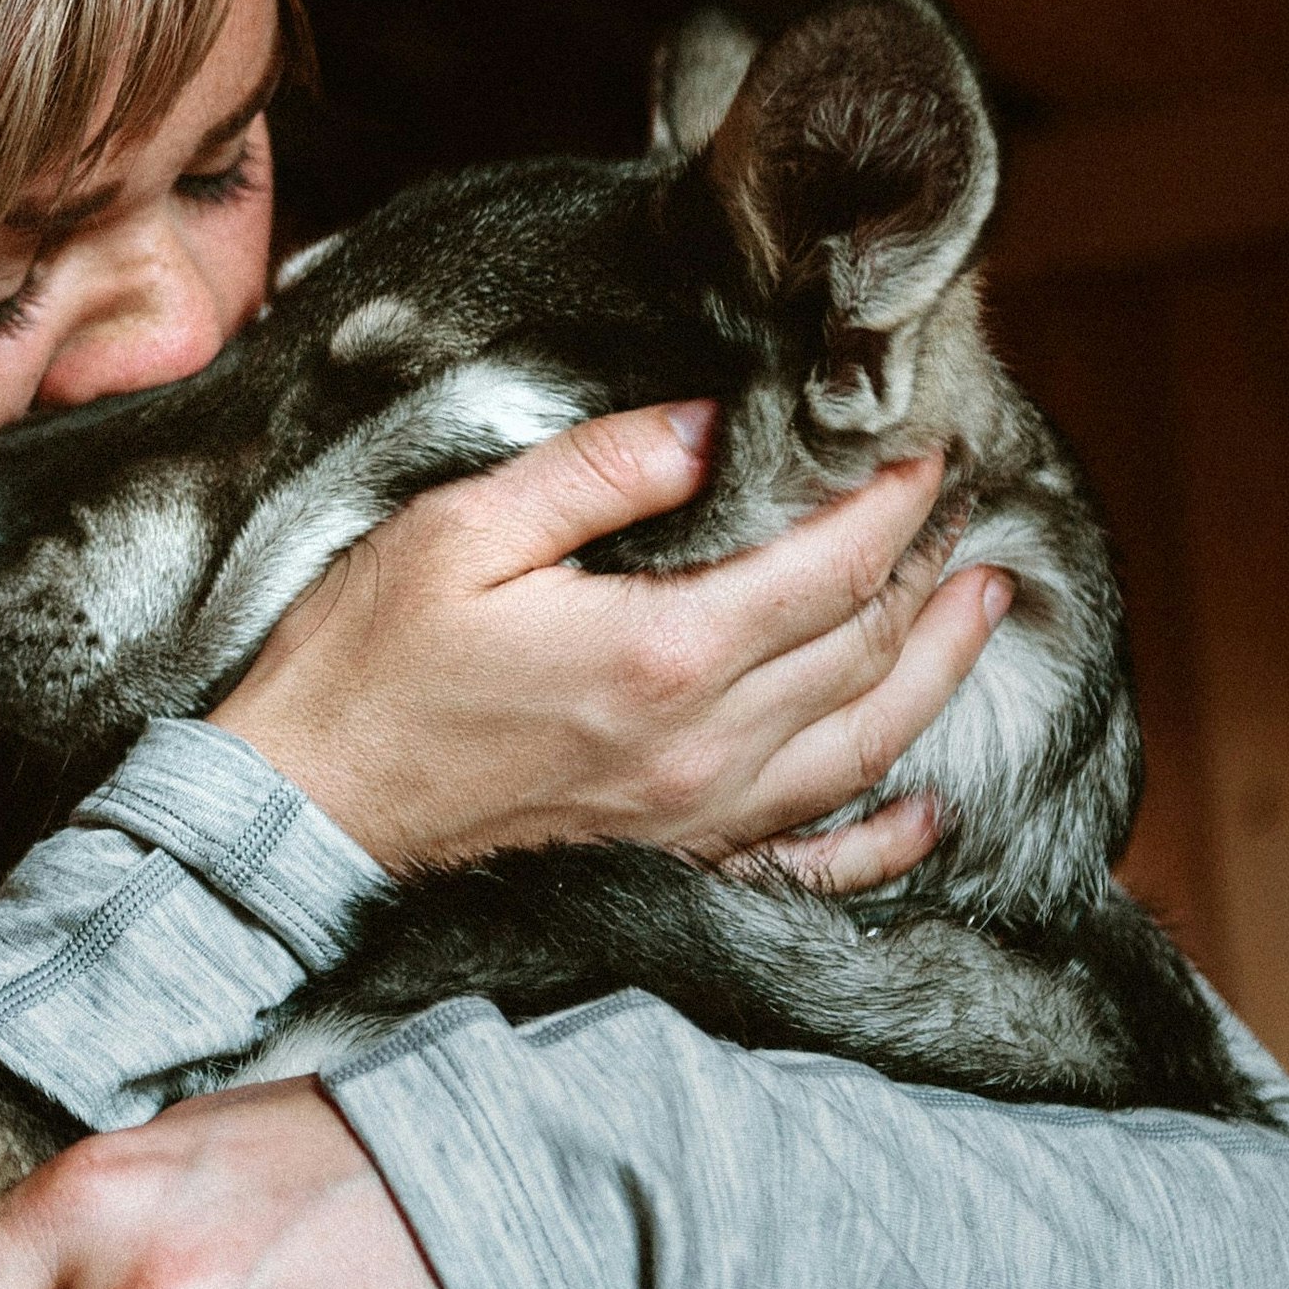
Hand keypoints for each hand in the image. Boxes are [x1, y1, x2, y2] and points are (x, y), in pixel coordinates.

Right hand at [209, 400, 1010, 881]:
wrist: (304, 814)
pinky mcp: (672, 863)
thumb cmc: (364, 666)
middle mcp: (702, 748)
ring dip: (939, 674)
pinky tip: (930, 806)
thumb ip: (598, 472)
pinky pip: (812, 863)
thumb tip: (711, 425)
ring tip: (984, 607)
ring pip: (865, 746)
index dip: (892, 504)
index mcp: (659, 651)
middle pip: (865, 652)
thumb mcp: (461, 532)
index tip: (926, 451)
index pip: (828, 568)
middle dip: (928, 571)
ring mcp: (695, 819)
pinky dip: (885, 838)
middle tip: (970, 510)